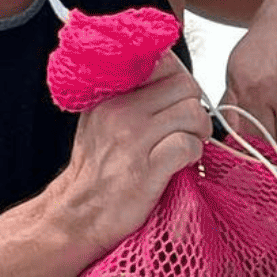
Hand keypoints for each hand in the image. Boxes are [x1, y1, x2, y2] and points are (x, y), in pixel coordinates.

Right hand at [51, 52, 207, 257]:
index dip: (179, 80)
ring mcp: (133, 138)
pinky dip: (194, 154)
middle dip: (195, 106)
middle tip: (188, 127)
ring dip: (199, 131)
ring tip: (187, 144)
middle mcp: (120, 110)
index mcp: (110, 94)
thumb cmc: (96, 170)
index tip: (177, 99)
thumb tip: (166, 76)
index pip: (161, 62)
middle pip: (185, 86)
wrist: (77, 215)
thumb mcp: (101, 120)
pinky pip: (188, 145)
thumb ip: (128, 95)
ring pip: (192, 113)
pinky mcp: (147, 168)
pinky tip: (182, 163)